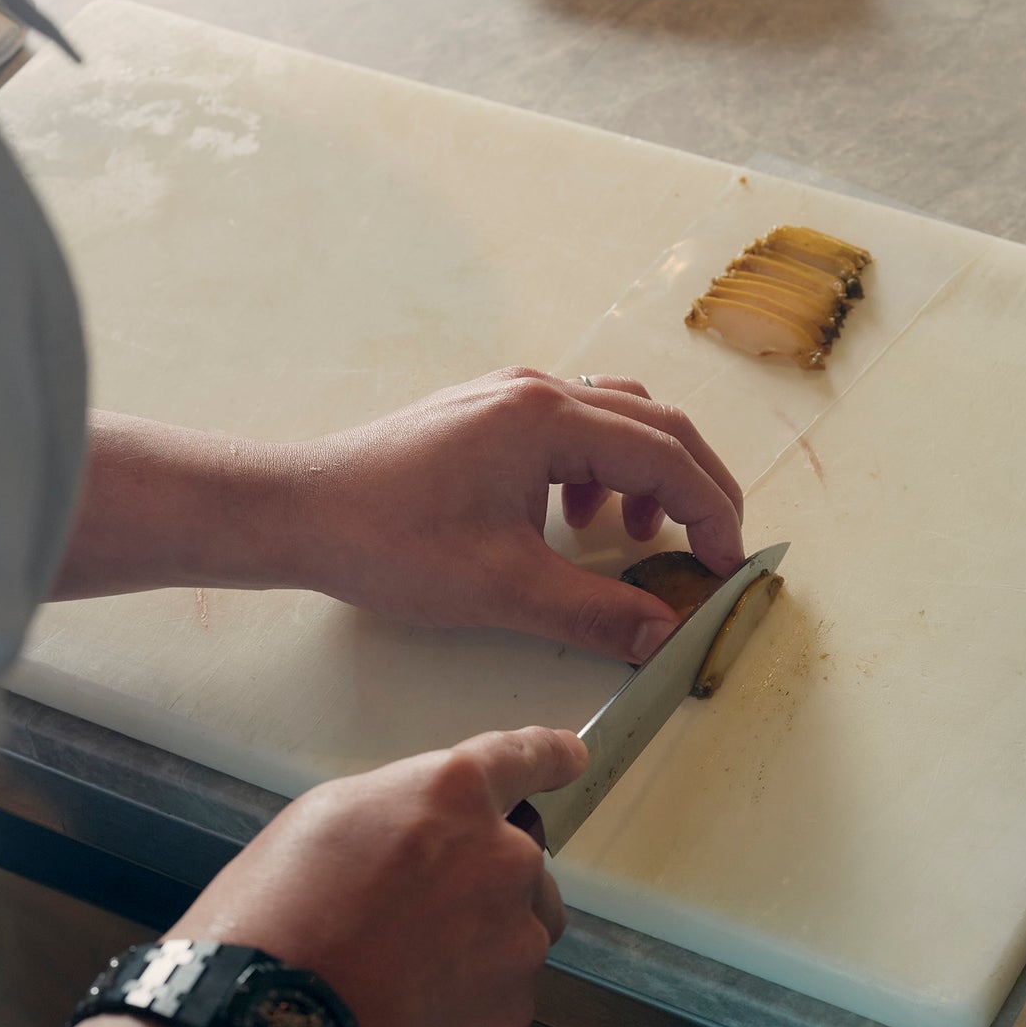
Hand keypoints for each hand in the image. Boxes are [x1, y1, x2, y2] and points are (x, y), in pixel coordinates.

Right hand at [173, 725, 584, 1026]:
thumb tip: (429, 839)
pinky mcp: (511, 1017)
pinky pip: (499, 1004)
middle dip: (478, 886)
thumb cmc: (273, 917)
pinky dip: (463, 1011)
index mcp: (456, 797)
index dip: (548, 757)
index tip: (570, 758)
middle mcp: (505, 861)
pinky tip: (403, 1023)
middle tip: (408, 922)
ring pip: (517, 937)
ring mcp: (516, 943)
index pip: (524, 758)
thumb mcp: (324, 821)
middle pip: (520, 866)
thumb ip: (402, 814)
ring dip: (478, 948)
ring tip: (400, 980)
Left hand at [292, 369, 744, 662]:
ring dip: (648, 474)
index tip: (728, 566)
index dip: (712, 512)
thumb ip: (596, 609)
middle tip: (715, 548)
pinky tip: (571, 522)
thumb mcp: (504, 588)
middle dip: (698, 487)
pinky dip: (599, 470)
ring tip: (638, 536)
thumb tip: (664, 635)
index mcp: (548, 419)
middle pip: (656, 424)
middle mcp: (537, 391)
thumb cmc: (389, 542)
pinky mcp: (487, 415)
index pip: (666, 455)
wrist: (297, 512)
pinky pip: (573, 427)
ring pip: (617, 418)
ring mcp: (509, 397)